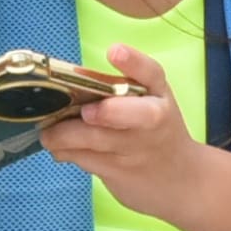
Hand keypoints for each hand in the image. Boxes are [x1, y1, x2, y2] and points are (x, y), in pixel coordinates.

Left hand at [38, 43, 215, 220]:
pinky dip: (65, 152)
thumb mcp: (151, 102)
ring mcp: (135, 149)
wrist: (182, 179)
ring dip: (63, 136)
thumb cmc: (156, 131)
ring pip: (94, 140)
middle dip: (105, 112)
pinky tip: (60, 148)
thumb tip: (70, 78)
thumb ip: (120, 87)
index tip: (114, 51)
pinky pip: (84, 159)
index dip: (133, 61)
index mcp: (159, 95)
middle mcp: (152, 120)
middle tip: (84, 112)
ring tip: (48, 134)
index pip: (151, 73)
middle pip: (128, 113)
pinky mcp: (118, 172)